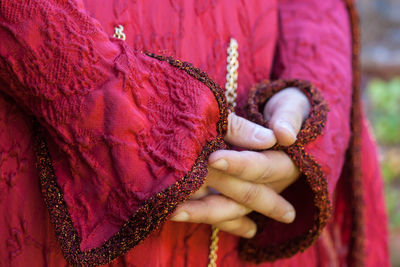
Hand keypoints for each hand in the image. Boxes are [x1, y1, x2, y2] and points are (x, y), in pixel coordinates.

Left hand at [170, 87, 309, 237]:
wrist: (282, 123)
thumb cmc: (286, 110)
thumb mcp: (288, 106)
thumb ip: (286, 118)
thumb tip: (285, 136)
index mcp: (284, 163)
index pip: (260, 167)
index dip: (238, 165)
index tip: (213, 158)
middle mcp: (269, 185)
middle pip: (242, 195)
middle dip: (212, 196)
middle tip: (184, 196)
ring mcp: (250, 192)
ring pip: (228, 208)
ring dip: (201, 212)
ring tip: (172, 212)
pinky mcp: (235, 194)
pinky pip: (221, 212)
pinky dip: (202, 215)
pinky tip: (176, 215)